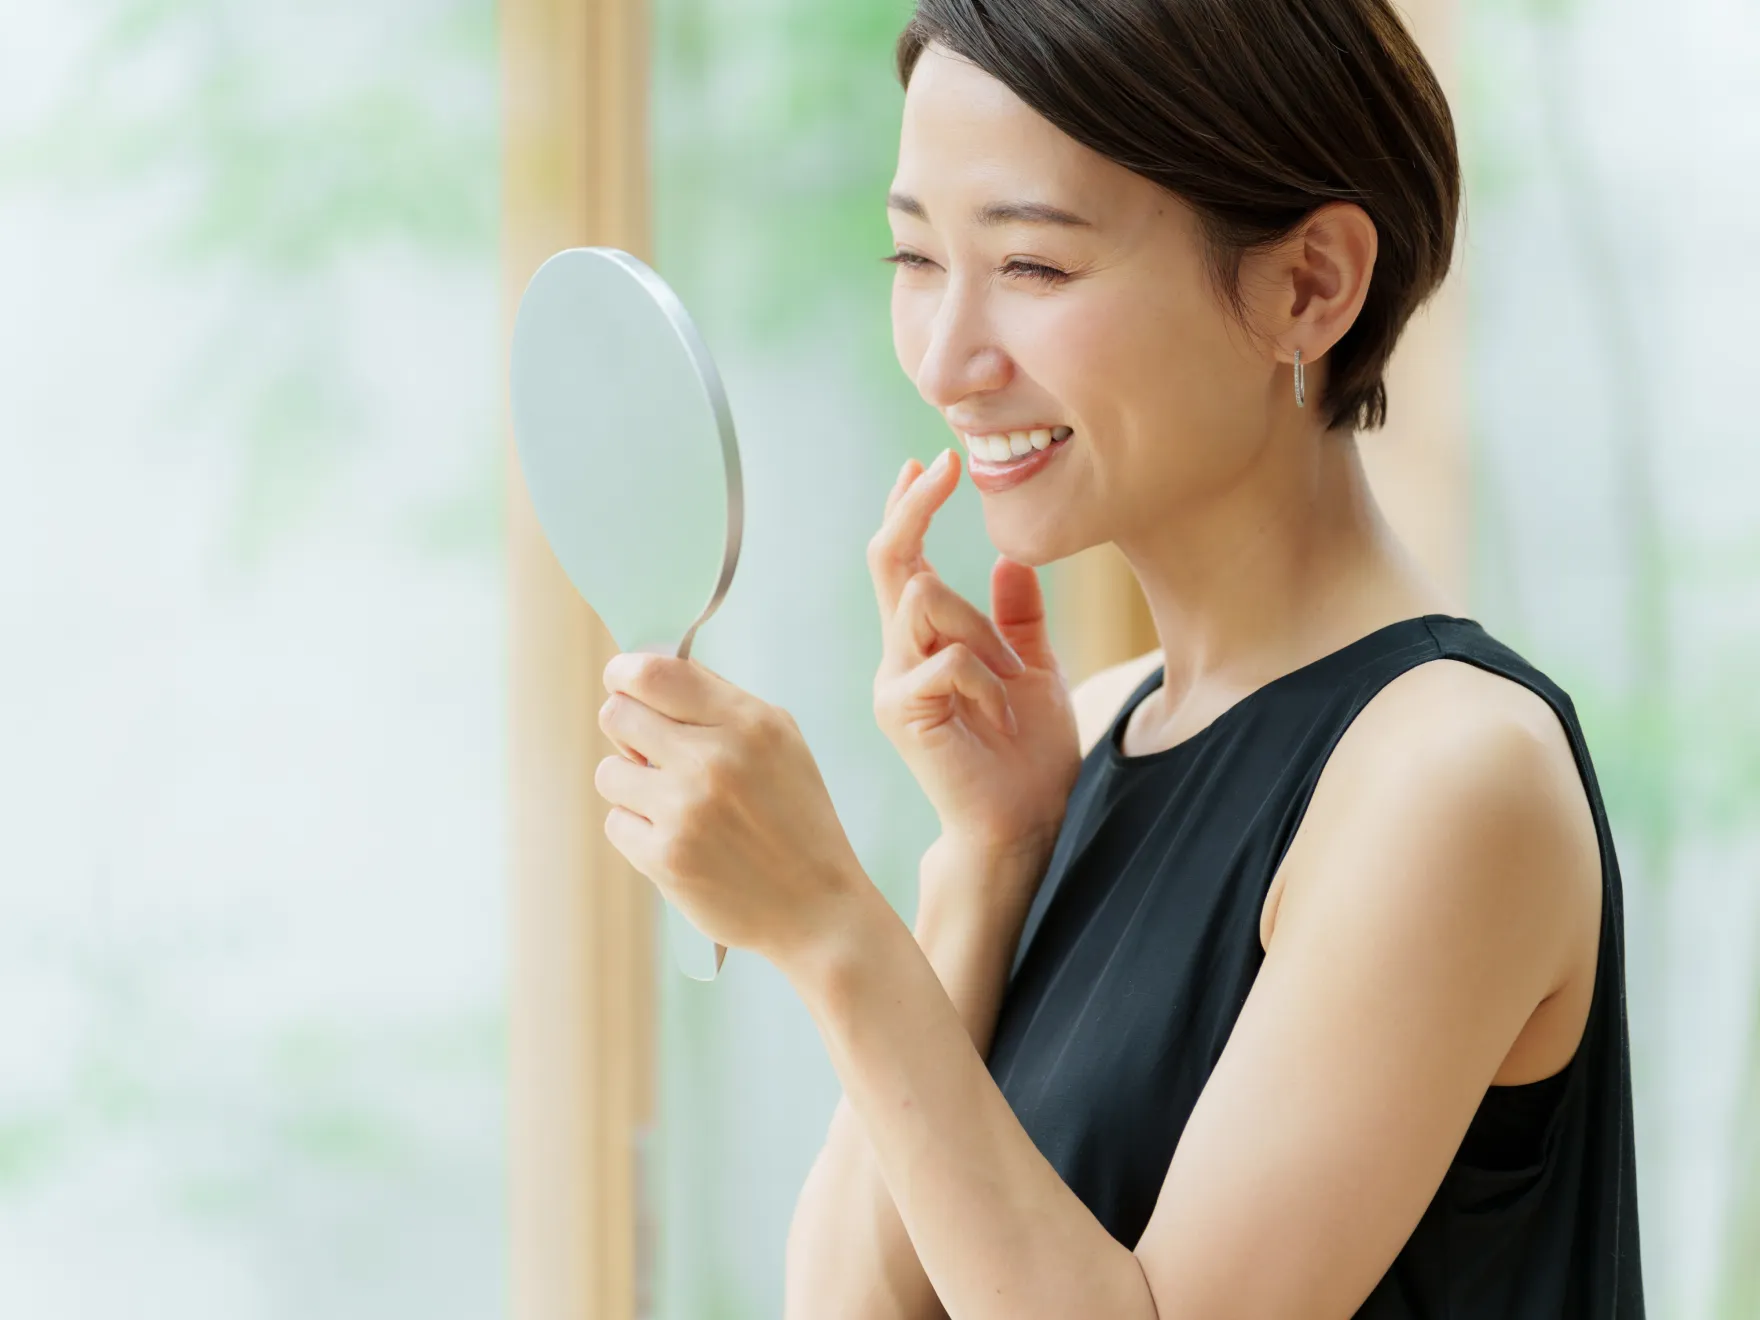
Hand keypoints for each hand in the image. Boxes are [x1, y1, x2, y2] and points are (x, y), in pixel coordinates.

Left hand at [594, 651, 871, 968]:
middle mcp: (714, 761)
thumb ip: (717, 704)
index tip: (623, 683)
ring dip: (632, 786)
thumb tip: (643, 675)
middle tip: (651, 752)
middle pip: (617, 715)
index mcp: (749, 724)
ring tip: (674, 805)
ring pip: (609, 771)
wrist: (817, 908)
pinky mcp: (665, 858)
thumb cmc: (795, 818)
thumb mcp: (780, 743)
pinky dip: (638, 831)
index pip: (654, 673)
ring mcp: (686, 810)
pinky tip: (679, 841)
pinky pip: (615, 822)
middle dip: (627, 731)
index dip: (624, 673)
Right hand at [868, 449, 1081, 870]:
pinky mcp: (904, 713)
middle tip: (944, 466)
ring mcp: (895, 684)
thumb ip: (1017, 618)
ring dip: (981, 628)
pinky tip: (1002, 710)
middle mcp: (898, 658)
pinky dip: (986, 676)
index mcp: (925, 644)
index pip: (904, 563)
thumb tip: (1011, 559)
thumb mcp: (1034, 670)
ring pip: (922, 600)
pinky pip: (948, 659)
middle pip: (890, 563)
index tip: (931, 462)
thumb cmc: (1027, 755)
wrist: (1024, 823)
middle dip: (914, 509)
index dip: (910, 510)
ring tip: (1013, 681)